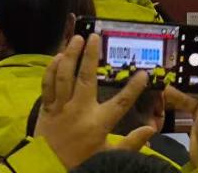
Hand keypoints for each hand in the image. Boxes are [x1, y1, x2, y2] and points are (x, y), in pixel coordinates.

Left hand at [35, 34, 153, 168]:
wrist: (48, 170)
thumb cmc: (80, 162)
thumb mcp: (108, 155)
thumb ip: (131, 143)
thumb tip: (152, 130)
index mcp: (98, 123)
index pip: (121, 103)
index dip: (134, 88)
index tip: (144, 74)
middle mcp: (79, 111)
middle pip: (86, 78)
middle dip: (91, 56)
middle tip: (95, 37)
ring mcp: (61, 107)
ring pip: (65, 76)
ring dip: (70, 55)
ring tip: (77, 39)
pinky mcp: (46, 108)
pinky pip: (48, 84)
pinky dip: (52, 69)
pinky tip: (58, 57)